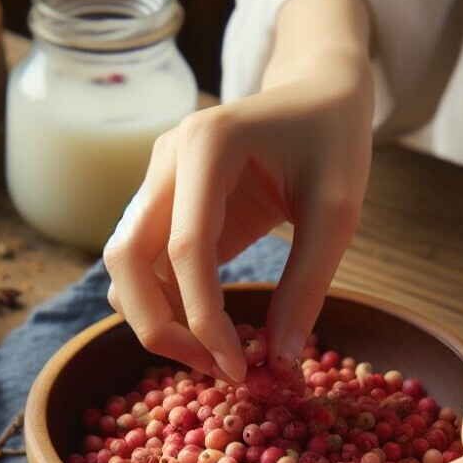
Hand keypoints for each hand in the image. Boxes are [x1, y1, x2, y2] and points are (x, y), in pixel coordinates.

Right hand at [103, 0, 373, 382]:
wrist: (315, 93)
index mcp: (206, 145)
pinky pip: (145, 269)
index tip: (239, 369)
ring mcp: (154, 183)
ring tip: (217, 355)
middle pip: (125, 260)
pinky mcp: (159, 208)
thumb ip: (307, 285)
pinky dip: (167, 308)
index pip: (186, 248)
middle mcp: (164, 161)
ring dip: (156, 321)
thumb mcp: (338, 211)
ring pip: (124, 270)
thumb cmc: (332, 142)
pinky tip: (210, 332)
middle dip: (159, 327)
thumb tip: (280, 364)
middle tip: (214, 368)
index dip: (204, 319)